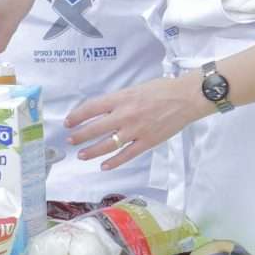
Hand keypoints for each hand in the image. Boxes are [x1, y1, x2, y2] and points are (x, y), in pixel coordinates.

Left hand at [64, 75, 210, 170]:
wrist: (185, 98)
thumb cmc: (161, 89)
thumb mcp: (135, 88)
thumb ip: (119, 100)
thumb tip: (102, 110)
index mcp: (121, 98)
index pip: (92, 108)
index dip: (77, 116)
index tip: (68, 122)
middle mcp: (125, 115)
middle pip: (95, 128)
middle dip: (79, 136)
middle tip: (69, 141)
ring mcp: (135, 130)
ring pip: (108, 144)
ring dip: (92, 151)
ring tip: (81, 155)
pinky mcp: (147, 142)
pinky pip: (127, 155)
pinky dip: (114, 162)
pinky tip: (104, 166)